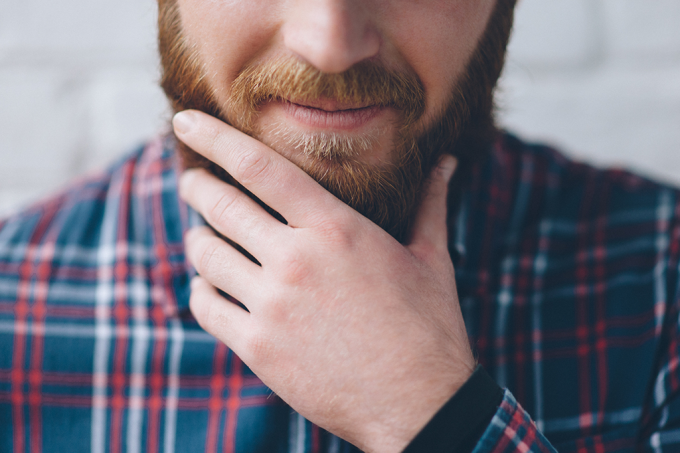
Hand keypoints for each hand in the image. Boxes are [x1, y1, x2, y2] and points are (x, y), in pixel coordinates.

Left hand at [173, 110, 474, 452]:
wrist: (420, 404)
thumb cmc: (428, 326)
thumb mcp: (430, 258)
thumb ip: (429, 203)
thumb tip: (448, 162)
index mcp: (335, 228)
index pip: (258, 167)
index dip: (215, 138)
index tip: (186, 120)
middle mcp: (296, 260)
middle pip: (220, 206)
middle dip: (197, 187)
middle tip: (191, 181)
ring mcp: (272, 306)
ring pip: (206, 255)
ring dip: (199, 240)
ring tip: (204, 236)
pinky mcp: (258, 348)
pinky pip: (206, 306)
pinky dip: (201, 290)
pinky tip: (210, 285)